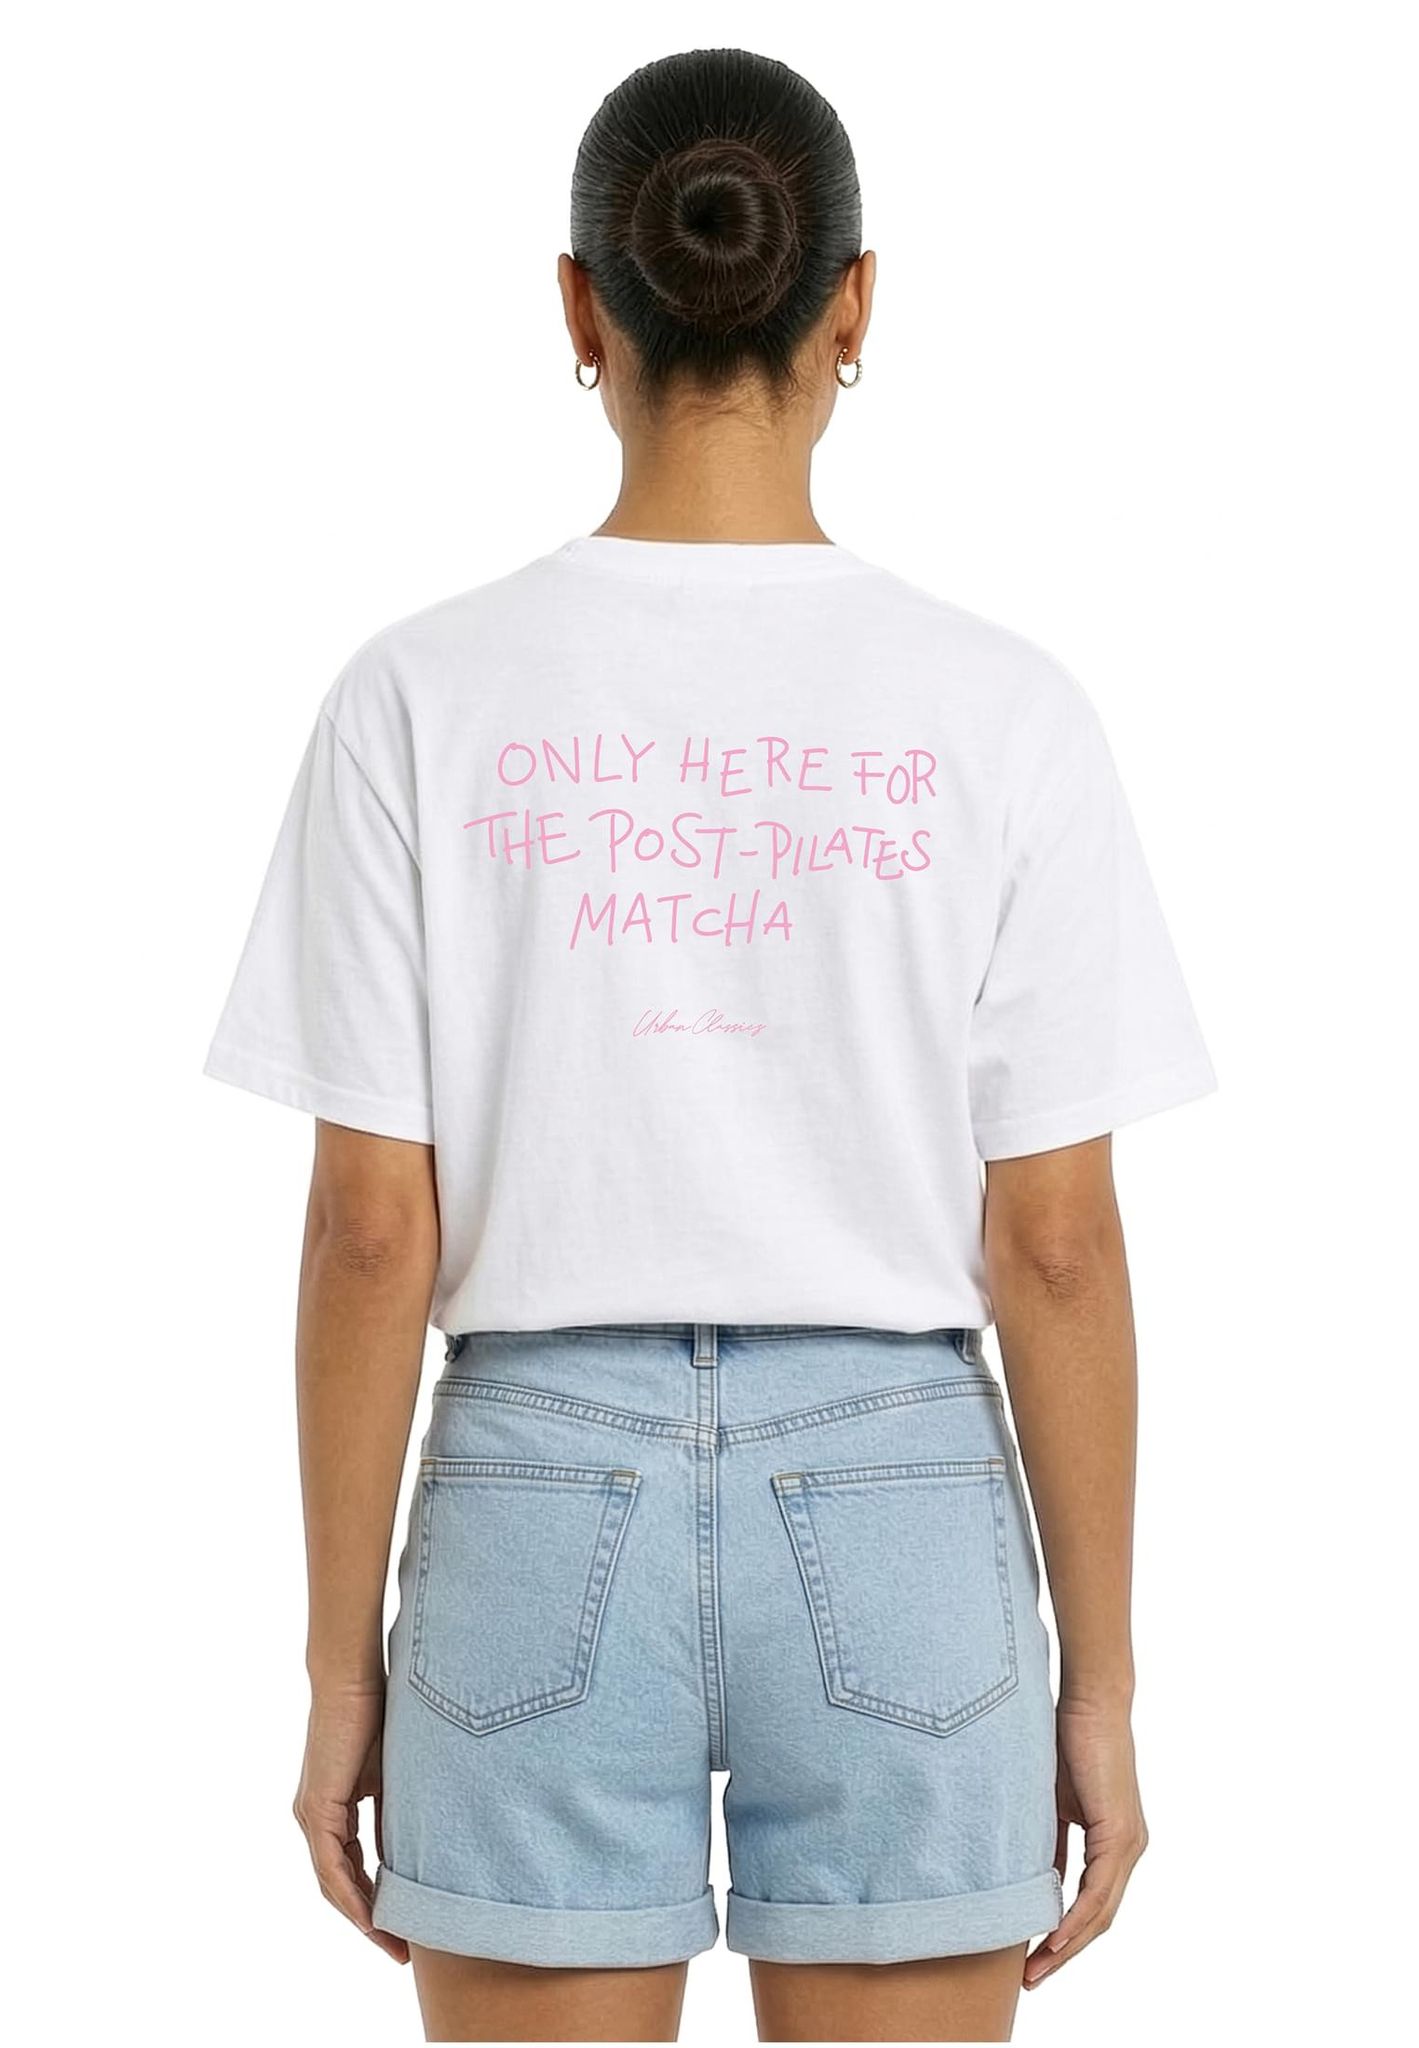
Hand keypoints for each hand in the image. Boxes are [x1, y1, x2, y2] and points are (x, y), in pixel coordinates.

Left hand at [293, 1681, 408, 1963]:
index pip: (351, 1870)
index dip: (375, 1902)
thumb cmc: (375, 1714)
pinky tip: (372, 1916)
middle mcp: (315, 1819)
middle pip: (339, 1887)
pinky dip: (351, 1895)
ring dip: (362, 1918)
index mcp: (331, 1811)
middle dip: (371, 1922)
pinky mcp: (316, 1809)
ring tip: (392, 1943)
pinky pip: (331, 1867)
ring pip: (333, 1884)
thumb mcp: (391, 1776)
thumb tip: (405, 1854)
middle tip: (401, 1950)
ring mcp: (312, 1816)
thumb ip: (391, 1814)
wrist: (352, 1680)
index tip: (405, 1926)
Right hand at [1024, 1698, 1147, 1988]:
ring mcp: (1129, 1843)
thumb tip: (1034, 1876)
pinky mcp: (1120, 1833)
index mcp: (1114, 1843)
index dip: (1064, 1936)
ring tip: (1037, 1968)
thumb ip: (1051, 1841)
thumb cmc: (1069, 1741)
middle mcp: (1128, 1849)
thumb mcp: (1053, 1803)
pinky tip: (1054, 1936)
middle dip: (1064, 1953)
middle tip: (1032, 1978)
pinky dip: (1075, 1917)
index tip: (1034, 1958)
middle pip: (1099, 1919)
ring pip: (1100, 1912)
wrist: (1090, 1701)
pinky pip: (1098, 1889)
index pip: (1091, 1905)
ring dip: (1067, 1945)